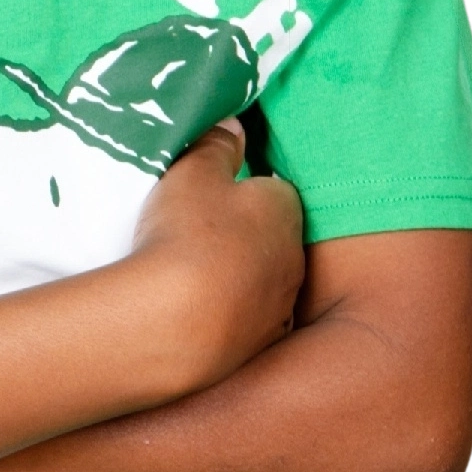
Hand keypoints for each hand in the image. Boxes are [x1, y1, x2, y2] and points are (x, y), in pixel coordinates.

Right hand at [129, 121, 304, 378]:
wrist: (177, 323)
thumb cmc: (188, 234)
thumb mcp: (193, 171)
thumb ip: (216, 144)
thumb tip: (234, 123)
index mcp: (284, 208)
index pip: (274, 190)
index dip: (244, 191)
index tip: (213, 196)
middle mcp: (293, 259)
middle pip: (271, 240)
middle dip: (243, 238)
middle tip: (196, 237)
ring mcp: (279, 308)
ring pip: (261, 285)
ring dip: (236, 282)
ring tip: (189, 283)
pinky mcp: (259, 348)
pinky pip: (245, 325)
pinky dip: (226, 320)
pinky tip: (193, 319)